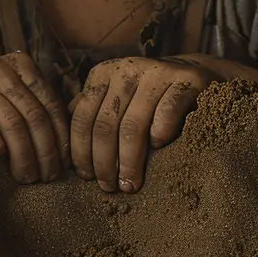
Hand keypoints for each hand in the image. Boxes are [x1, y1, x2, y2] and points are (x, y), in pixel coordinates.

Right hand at [0, 52, 70, 183]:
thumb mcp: (11, 98)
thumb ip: (36, 108)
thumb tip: (69, 146)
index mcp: (19, 64)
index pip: (49, 102)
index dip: (59, 136)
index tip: (63, 165)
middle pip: (33, 114)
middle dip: (44, 151)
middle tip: (46, 178)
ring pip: (12, 122)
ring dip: (23, 156)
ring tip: (26, 177)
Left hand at [69, 56, 217, 193]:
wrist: (193, 76)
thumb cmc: (147, 97)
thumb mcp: (115, 97)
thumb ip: (91, 113)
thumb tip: (64, 147)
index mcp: (103, 74)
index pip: (82, 117)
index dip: (81, 151)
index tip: (86, 178)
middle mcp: (127, 68)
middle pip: (105, 124)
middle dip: (104, 162)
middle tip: (108, 187)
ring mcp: (156, 71)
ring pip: (133, 125)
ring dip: (129, 161)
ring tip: (130, 184)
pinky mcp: (185, 79)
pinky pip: (166, 113)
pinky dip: (159, 135)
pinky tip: (157, 149)